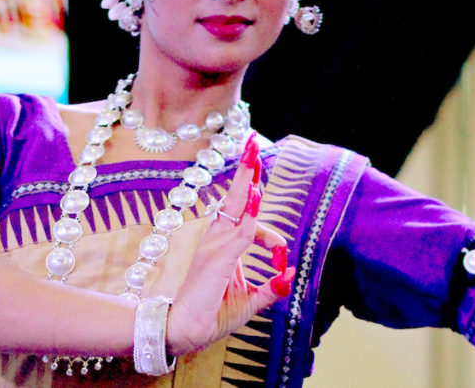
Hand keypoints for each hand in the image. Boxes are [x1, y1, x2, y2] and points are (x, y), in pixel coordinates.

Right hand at [166, 133, 294, 356]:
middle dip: (247, 171)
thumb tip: (290, 275)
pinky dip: (250, 213)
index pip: (252, 224)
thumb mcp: (248, 301)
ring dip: (247, 179)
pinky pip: (239, 232)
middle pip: (236, 197)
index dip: (273, 239)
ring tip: (253, 154)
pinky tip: (257, 194)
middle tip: (253, 143)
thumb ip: (270, 288)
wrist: (184, 330)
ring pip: (236, 205)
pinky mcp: (218, 258)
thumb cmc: (211, 312)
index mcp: (223, 245)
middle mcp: (217, 238)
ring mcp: (216, 245)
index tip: (280, 262)